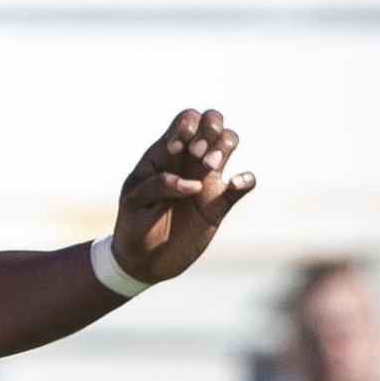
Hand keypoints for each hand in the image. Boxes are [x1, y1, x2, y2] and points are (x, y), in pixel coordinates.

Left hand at [110, 108, 254, 285]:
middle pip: (213, 121)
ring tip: (209, 167)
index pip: (185, 120)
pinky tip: (235, 184)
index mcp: (164, 153)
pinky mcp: (219, 205)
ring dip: (224, 146)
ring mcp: (206, 180)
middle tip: (195, 155)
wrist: (144, 261)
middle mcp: (188, 161)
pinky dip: (246, 179)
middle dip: (209, 129)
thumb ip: (158, 185)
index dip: (186, 126)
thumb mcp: (135, 201)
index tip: (175, 149)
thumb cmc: (133, 224)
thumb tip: (193, 184)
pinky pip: (244, 184)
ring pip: (230, 142)